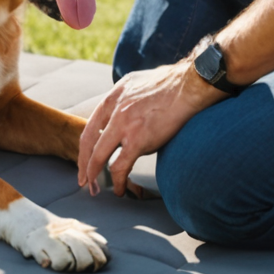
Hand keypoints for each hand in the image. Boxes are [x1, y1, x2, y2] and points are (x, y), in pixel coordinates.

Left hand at [77, 60, 221, 196]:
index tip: (85, 160)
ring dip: (95, 174)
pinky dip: (118, 181)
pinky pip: (120, 166)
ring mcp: (124, 124)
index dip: (85, 146)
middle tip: (84, 181)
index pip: (91, 125)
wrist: (190, 85)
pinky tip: (120, 189)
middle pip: (89, 142)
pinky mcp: (138, 138)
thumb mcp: (138, 84)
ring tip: (96, 188)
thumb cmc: (172, 85)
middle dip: (84, 164)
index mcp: (114, 96)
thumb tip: (126, 113)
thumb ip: (127, 99)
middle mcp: (114, 109)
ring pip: (99, 156)